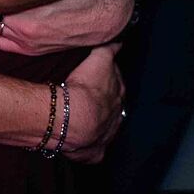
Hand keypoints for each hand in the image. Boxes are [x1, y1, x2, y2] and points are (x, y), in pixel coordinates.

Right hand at [60, 44, 125, 163]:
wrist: (73, 116)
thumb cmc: (85, 87)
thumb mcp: (99, 59)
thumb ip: (109, 49)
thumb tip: (119, 41)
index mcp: (118, 94)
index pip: (118, 86)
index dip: (109, 82)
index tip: (99, 79)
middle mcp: (116, 116)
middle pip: (113, 108)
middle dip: (106, 104)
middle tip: (91, 99)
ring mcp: (106, 135)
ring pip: (106, 129)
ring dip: (99, 125)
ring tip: (85, 119)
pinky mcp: (94, 152)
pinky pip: (94, 152)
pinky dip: (89, 149)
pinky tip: (82, 145)